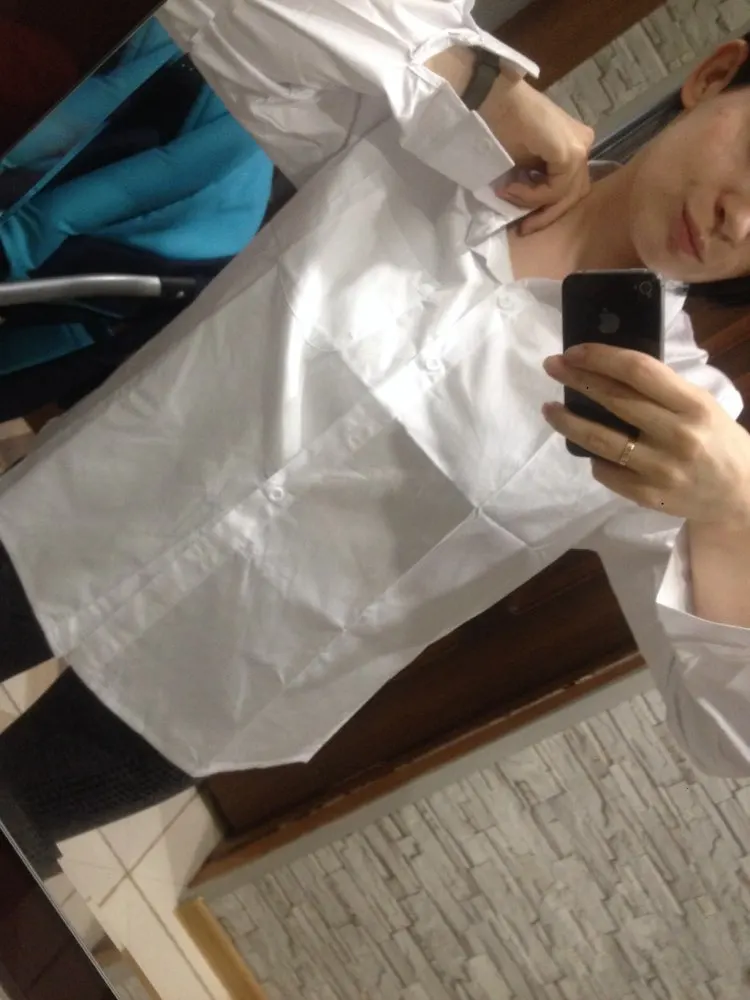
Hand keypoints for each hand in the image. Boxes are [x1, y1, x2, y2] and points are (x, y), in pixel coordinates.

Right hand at [483, 76, 593, 234]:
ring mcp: (580, 146)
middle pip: (573, 194)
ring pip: (564, 195)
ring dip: (532, 202)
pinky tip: (512, 186)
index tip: (522, 224)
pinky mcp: (571, 151)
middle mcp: (583, 144)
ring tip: (506, 193)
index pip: (570, 187)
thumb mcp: (522, 162)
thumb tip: (532, 207)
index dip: (547, 210)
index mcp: (573, 144)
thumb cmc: (500, 124)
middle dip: (545, 214)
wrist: (491, 98)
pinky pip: (557, 188)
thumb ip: (534, 181)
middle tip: (522, 228)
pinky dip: (533, 195)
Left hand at [541, 344, 749, 530]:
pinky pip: (606, 472)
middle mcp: (677, 435)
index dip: (601, 357)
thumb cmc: (720, 441)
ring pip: (600, 440)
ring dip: (568, 421)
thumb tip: (609, 371)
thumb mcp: (703, 406)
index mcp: (693, 404)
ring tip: (550, 408)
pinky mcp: (648, 496)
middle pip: (614, 400)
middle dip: (576, 379)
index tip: (574, 351)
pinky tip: (589, 449)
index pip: (639, 371)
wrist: (741, 495)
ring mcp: (660, 469)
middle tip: (552, 366)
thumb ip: (664, 391)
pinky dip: (594, 458)